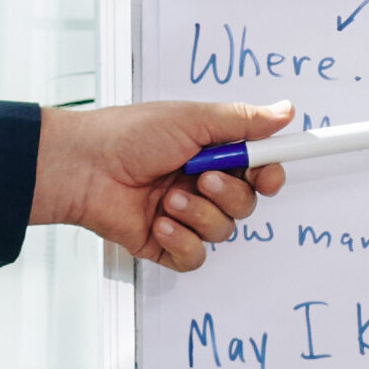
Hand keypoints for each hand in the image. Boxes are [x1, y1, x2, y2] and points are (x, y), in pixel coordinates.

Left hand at [38, 100, 295, 268]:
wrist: (83, 167)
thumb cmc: (129, 135)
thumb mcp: (191, 119)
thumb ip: (243, 122)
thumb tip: (286, 112)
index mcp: (210, 153)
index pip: (257, 169)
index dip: (267, 175)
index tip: (266, 174)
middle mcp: (200, 185)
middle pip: (246, 203)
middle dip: (229, 195)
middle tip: (201, 178)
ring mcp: (183, 216)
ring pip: (222, 231)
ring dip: (200, 215)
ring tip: (168, 199)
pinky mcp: (165, 243)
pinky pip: (195, 256)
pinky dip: (182, 241)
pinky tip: (160, 223)